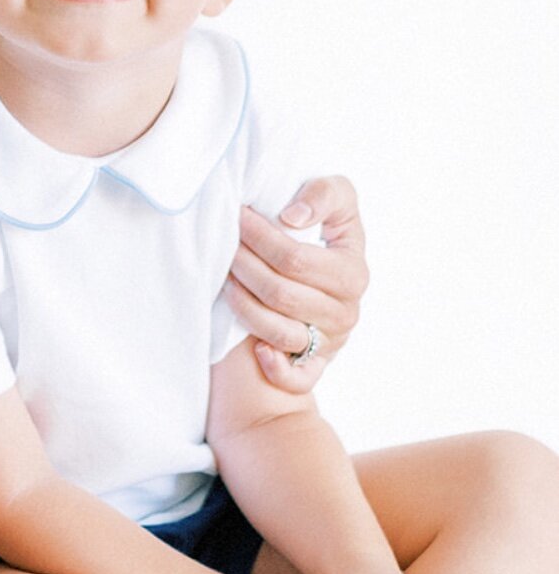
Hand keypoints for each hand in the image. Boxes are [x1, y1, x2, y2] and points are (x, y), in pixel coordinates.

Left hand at [229, 175, 368, 393]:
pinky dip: (276, 368)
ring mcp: (331, 342)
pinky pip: (297, 378)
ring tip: (223, 278)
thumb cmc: (327, 231)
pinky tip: (255, 349)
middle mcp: (345, 312)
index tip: (237, 215)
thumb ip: (324, 195)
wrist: (330, 274)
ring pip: (278, 331)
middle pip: (279, 294)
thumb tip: (292, 216)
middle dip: (243, 266)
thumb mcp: (340, 201)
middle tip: (221, 245)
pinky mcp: (316, 365)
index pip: (295, 259)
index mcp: (352, 272)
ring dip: (243, 304)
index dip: (260, 236)